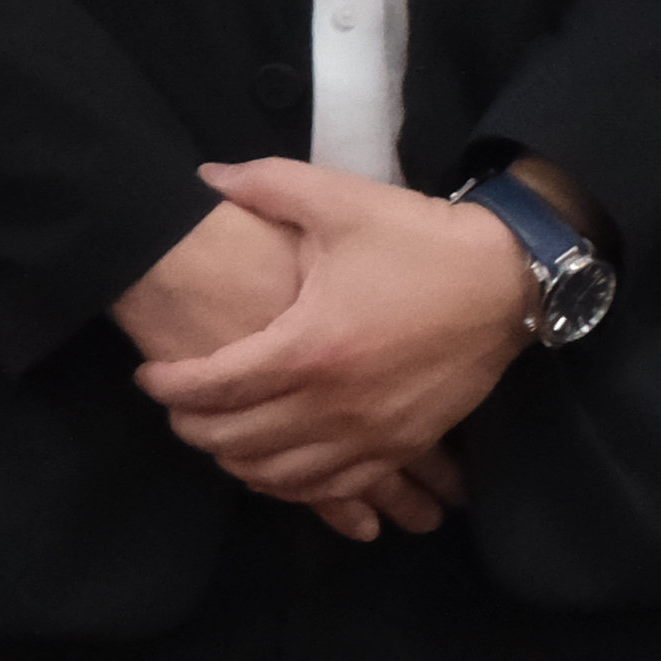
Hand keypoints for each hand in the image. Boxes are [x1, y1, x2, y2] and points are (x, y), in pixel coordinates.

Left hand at [114, 196, 420, 538]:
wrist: (509, 277)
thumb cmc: (420, 240)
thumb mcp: (340, 201)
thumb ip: (265, 186)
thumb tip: (204, 175)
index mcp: (308, 346)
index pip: (213, 386)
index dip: (169, 386)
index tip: (151, 374)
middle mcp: (333, 403)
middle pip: (235, 440)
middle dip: (193, 426)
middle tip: (180, 404)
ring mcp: (371, 432)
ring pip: (279, 475)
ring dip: (237, 461)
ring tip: (222, 434)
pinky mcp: (401, 443)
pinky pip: (331, 485)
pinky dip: (293, 484)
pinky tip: (277, 466)